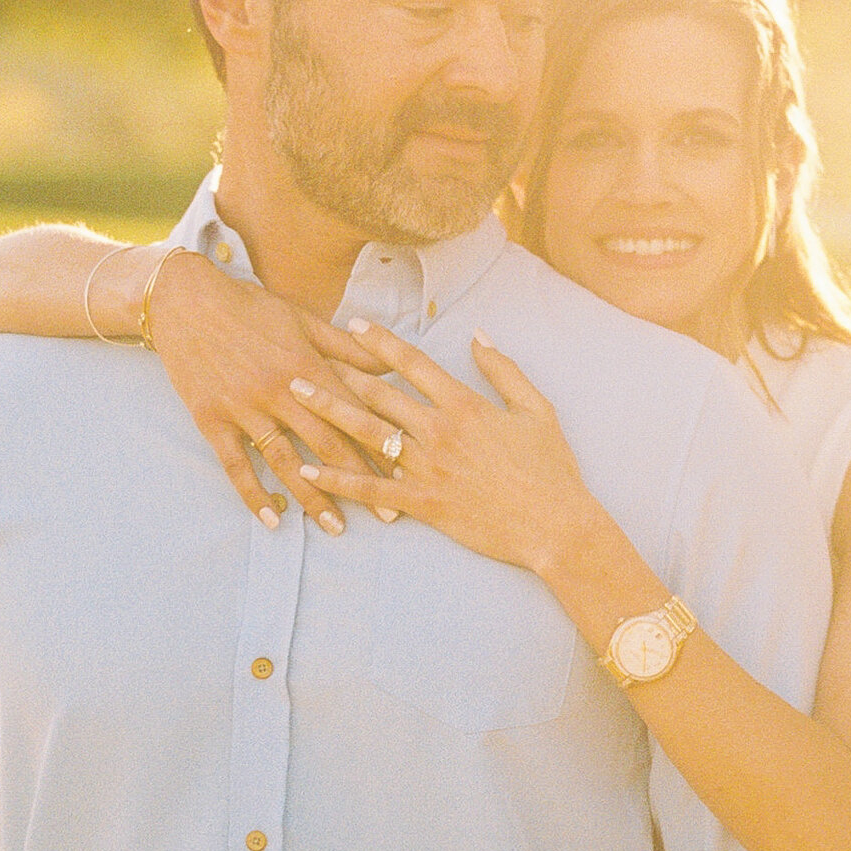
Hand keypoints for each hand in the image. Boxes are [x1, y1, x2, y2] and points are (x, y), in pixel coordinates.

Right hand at [144, 255, 402, 531]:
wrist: (185, 300)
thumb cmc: (249, 307)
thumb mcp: (302, 319)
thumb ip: (346, 348)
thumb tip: (390, 363)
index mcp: (306, 365)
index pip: (353, 413)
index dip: (381, 443)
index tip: (406, 471)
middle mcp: (278, 391)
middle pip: (327, 444)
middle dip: (361, 481)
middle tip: (389, 514)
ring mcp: (244, 408)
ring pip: (286, 461)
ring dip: (313, 497)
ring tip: (337, 526)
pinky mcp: (212, 419)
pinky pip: (235, 464)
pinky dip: (253, 494)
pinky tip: (271, 520)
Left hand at [309, 326, 596, 575]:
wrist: (556, 524)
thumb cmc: (551, 468)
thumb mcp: (537, 409)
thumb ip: (504, 370)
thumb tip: (477, 335)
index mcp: (464, 405)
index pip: (413, 364)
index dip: (380, 342)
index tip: (353, 326)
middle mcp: (438, 431)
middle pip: (378, 394)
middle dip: (337, 372)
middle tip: (302, 356)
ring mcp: (427, 467)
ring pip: (367, 434)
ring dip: (327, 411)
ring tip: (294, 394)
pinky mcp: (423, 502)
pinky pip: (371, 488)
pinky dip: (337, 478)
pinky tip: (307, 468)